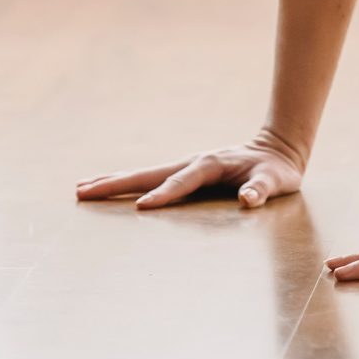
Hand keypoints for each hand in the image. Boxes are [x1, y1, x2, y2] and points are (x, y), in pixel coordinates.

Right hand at [74, 127, 306, 209]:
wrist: (277, 150)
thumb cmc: (276, 171)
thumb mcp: (275, 180)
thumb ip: (262, 189)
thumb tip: (248, 199)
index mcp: (210, 164)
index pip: (181, 183)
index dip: (163, 195)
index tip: (140, 208)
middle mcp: (192, 162)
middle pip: (148, 174)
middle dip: (116, 184)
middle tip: (82, 192)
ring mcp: (185, 166)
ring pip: (143, 174)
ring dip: (112, 181)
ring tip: (81, 187)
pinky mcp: (183, 172)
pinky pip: (149, 178)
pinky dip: (125, 183)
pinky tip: (107, 187)